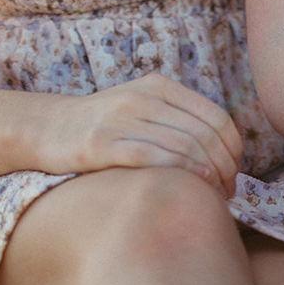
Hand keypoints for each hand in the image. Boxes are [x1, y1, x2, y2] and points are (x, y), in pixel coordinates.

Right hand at [40, 73, 243, 197]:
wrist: (48, 128)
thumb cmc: (104, 126)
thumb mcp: (143, 108)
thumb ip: (178, 121)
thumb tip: (224, 154)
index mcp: (160, 86)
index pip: (216, 117)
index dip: (233, 149)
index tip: (235, 174)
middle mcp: (144, 97)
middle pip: (204, 135)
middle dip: (225, 168)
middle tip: (228, 192)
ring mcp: (122, 118)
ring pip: (184, 146)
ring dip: (208, 177)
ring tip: (213, 198)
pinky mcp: (101, 143)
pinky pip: (152, 158)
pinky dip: (180, 174)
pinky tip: (191, 189)